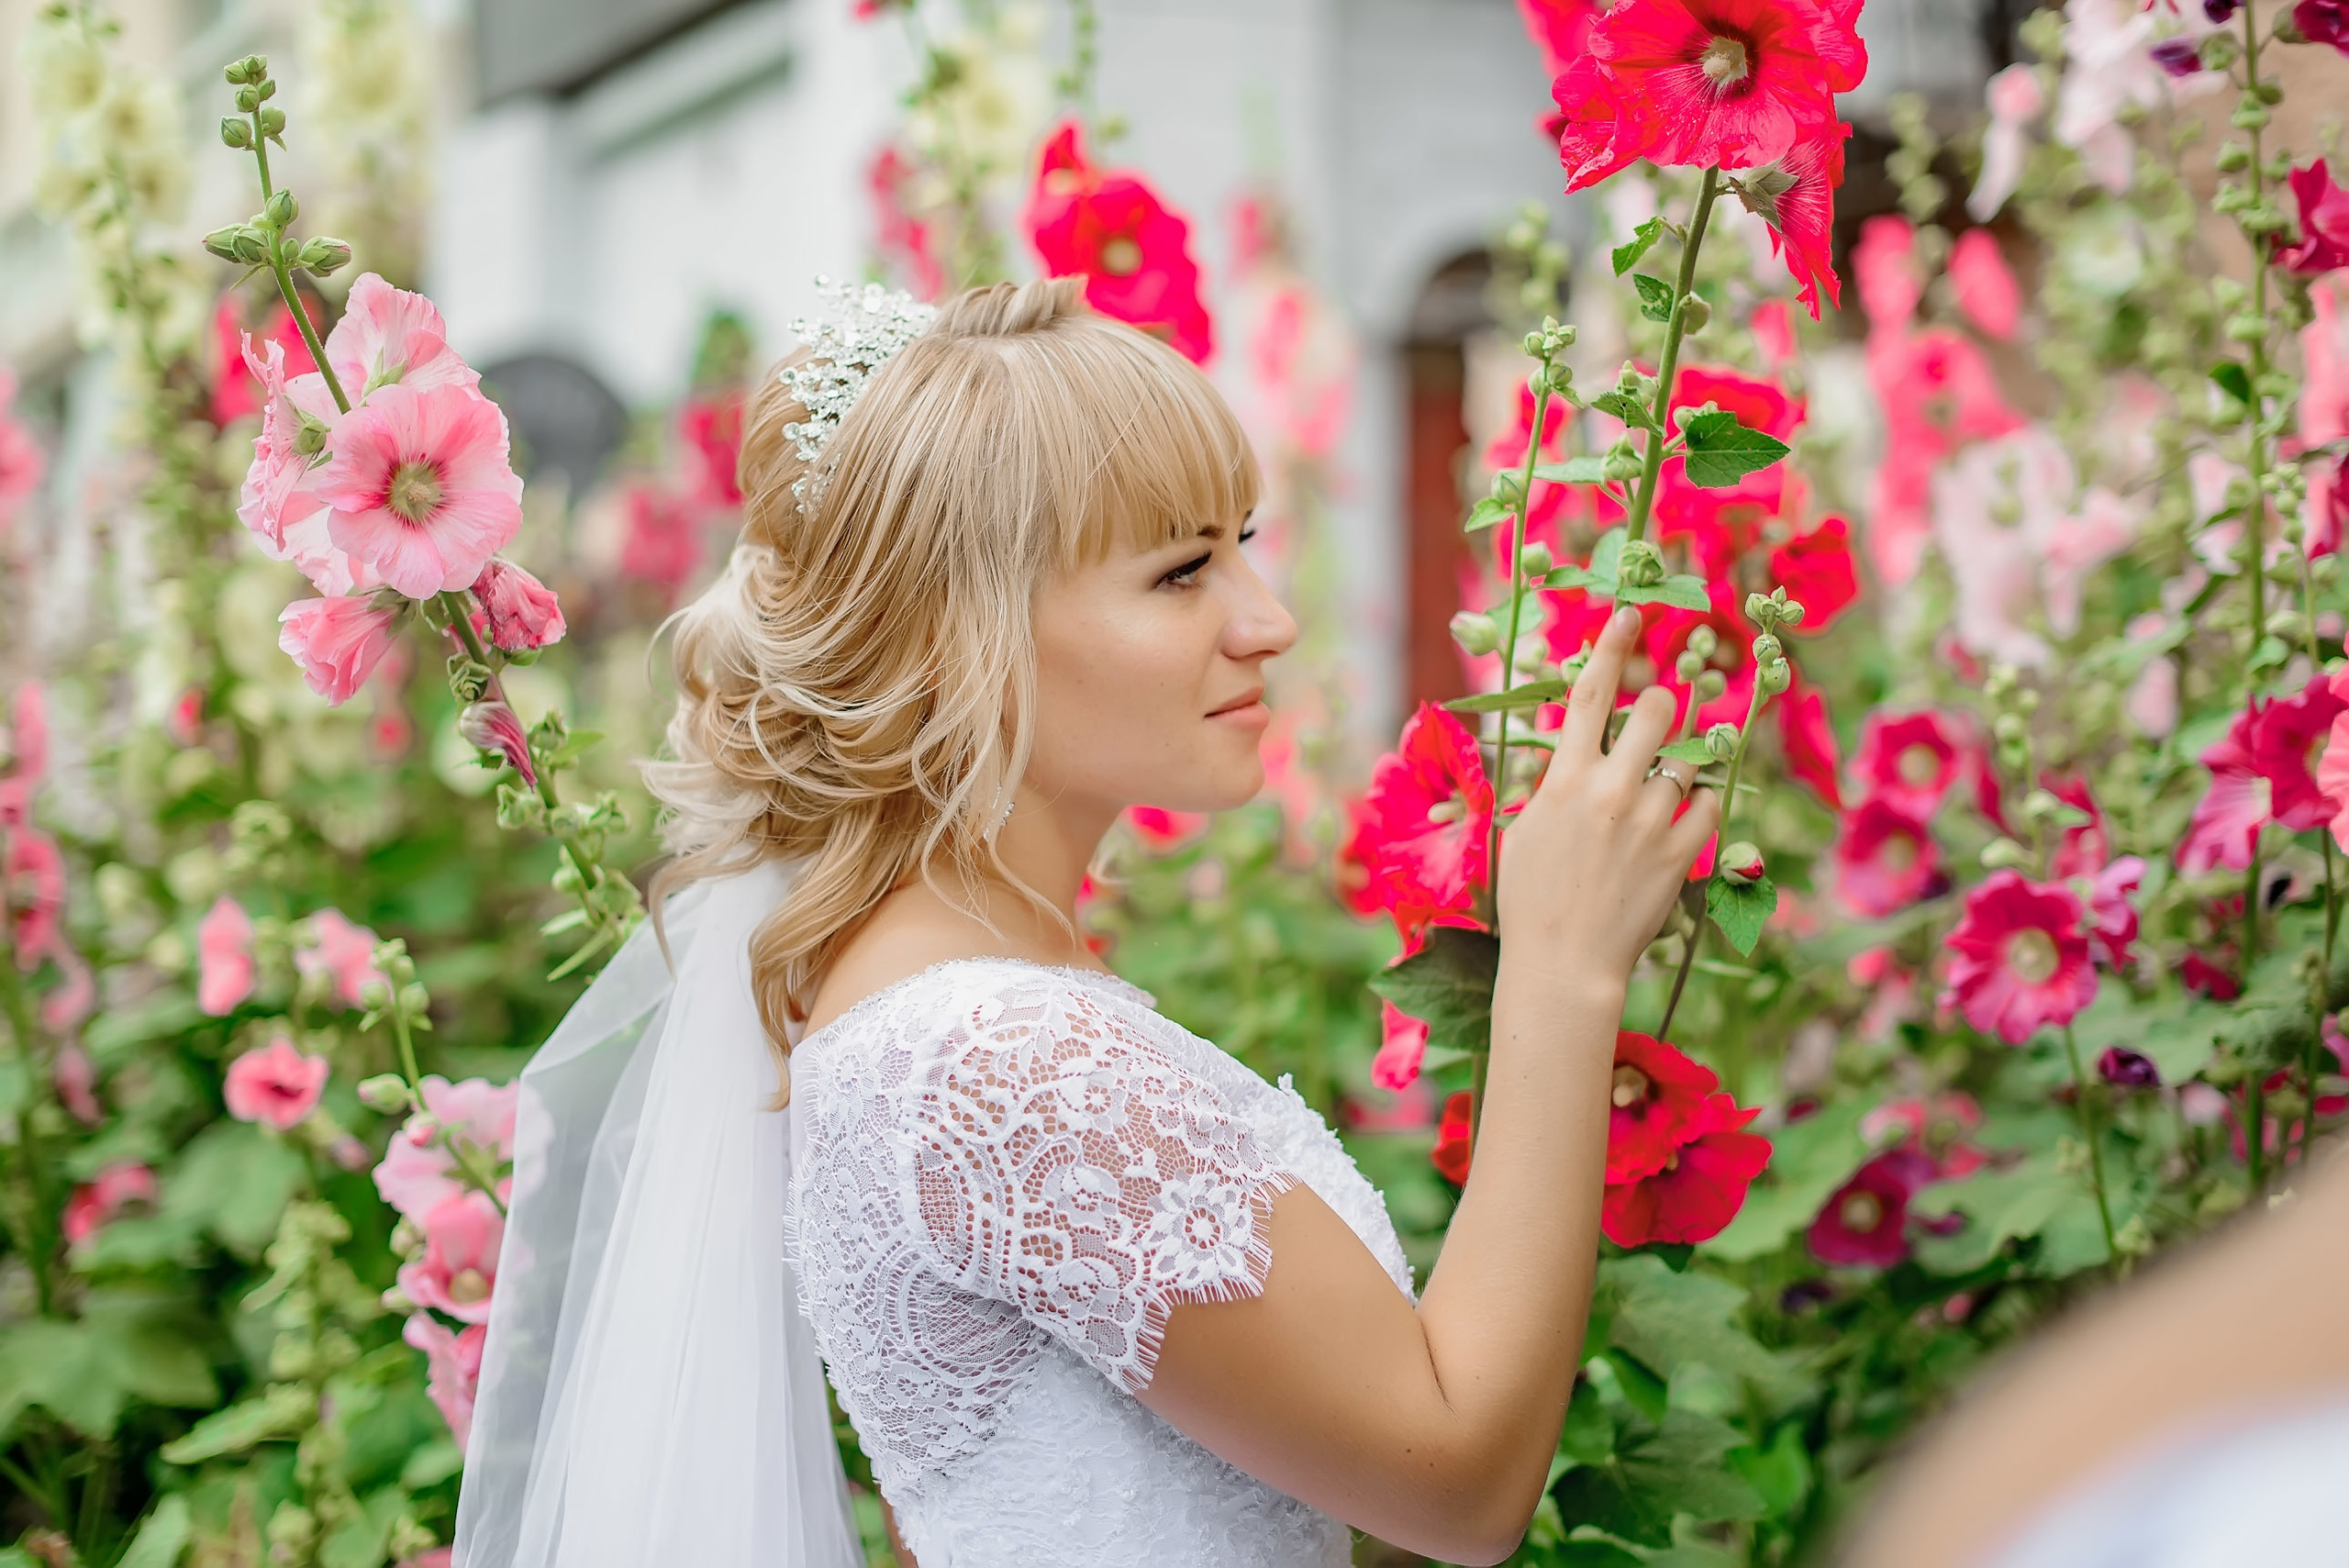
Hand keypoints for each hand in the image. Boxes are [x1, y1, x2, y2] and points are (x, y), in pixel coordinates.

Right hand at [1494, 605, 1719, 984]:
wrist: (1563, 963)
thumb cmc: (1531, 899)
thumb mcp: (1525, 828)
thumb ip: (1552, 782)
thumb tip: (1572, 750)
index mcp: (1565, 779)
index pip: (1592, 693)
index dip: (1612, 646)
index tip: (1630, 613)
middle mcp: (1612, 789)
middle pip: (1655, 710)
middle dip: (1661, 705)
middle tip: (1656, 720)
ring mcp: (1651, 820)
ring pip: (1684, 758)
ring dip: (1676, 764)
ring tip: (1656, 795)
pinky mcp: (1681, 852)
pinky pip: (1708, 801)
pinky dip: (1698, 803)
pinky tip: (1679, 821)